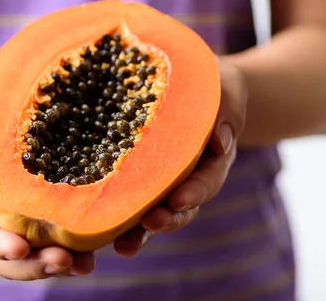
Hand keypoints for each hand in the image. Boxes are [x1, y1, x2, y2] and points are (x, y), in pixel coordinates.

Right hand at [0, 67, 94, 279]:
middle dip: (35, 264)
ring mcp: (20, 210)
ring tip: (87, 262)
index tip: (19, 248)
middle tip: (65, 261)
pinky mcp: (45, 198)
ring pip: (37, 250)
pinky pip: (61, 225)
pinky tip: (104, 235)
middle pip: (9, 255)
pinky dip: (80, 237)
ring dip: (60, 261)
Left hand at [113, 58, 248, 256]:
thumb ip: (228, 108)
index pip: (207, 179)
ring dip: (141, 231)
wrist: (186, 81)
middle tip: (152, 223)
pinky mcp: (135, 176)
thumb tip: (220, 143)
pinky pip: (127, 198)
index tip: (180, 200)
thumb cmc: (208, 82)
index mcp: (212, 157)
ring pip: (154, 211)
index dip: (195, 192)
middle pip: (181, 206)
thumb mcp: (225, 86)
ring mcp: (161, 180)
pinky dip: (116, 216)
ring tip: (124, 245)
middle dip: (168, 218)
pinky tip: (98, 229)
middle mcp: (187, 176)